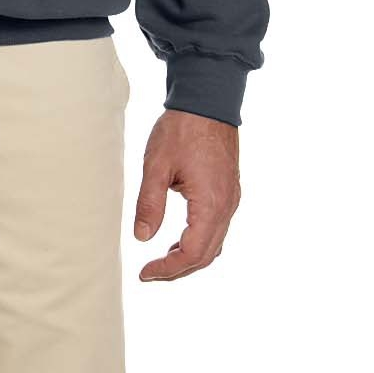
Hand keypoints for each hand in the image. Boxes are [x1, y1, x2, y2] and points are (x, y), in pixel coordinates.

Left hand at [133, 108, 240, 280]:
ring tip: (162, 258)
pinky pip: (218, 227)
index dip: (168, 268)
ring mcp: (231, 199)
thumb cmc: (182, 128)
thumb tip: (142, 238)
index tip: (145, 272)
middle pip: (206, 255)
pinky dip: (199, 240)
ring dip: (190, 256)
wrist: (208, 99)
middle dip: (178, 269)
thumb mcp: (156, 165)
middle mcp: (227, 207)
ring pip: (214, 244)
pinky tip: (179, 236)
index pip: (191, 253)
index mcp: (210, 204)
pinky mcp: (229, 191)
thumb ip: (150, 203)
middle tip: (151, 272)